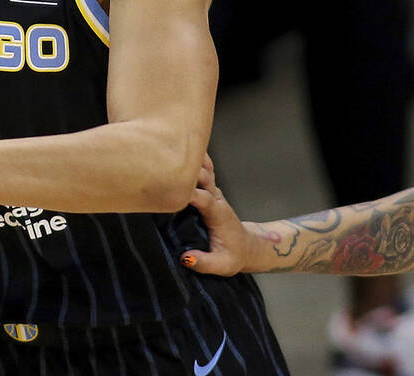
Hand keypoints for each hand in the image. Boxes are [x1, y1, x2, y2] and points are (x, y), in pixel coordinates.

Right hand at [181, 154, 252, 275]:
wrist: (247, 247)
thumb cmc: (234, 255)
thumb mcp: (223, 265)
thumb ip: (205, 263)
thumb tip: (185, 258)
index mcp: (218, 214)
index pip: (204, 198)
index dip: (189, 192)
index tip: (171, 189)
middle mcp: (216, 199)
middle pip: (204, 177)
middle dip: (188, 169)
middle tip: (166, 163)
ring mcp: (213, 193)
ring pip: (204, 169)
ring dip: (191, 159)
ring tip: (172, 147)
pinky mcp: (209, 191)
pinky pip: (203, 170)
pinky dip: (194, 159)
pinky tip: (181, 148)